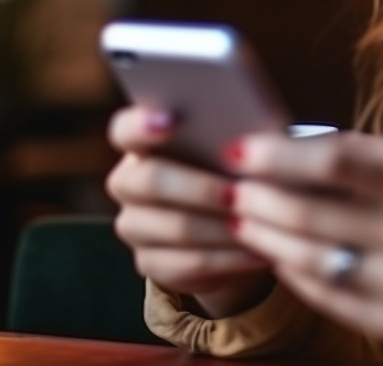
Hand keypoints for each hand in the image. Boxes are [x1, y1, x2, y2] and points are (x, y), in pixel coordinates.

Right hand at [104, 104, 273, 315]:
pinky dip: (228, 257)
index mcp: (142, 144)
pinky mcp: (150, 263)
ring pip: (175, 227)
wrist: (232, 226)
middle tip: (237, 193)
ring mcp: (134, 226)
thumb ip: (232, 133)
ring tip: (257, 224)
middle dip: (198, 187)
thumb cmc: (235, 170)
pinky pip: (189, 262)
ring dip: (221, 227)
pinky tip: (258, 252)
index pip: (125, 130)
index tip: (172, 120)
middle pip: (149, 181)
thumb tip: (249, 137)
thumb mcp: (236, 148)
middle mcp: (128, 183)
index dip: (141, 125)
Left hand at [225, 131, 382, 363]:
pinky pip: (326, 296)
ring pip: (309, 258)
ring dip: (265, 238)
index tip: (239, 149)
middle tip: (229, 189)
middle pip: (309, 211)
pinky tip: (278, 257)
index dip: (276, 154)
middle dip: (257, 198)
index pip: (332, 159)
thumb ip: (363, 159)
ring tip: (244, 222)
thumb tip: (285, 143)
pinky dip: (294, 274)